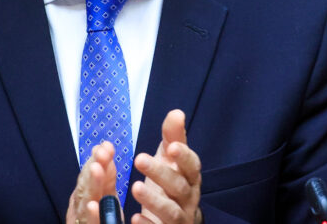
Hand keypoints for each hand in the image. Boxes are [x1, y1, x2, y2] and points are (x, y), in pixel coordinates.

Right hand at [66, 141, 120, 223]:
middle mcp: (81, 208)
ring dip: (90, 186)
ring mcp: (82, 220)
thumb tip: (106, 148)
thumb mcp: (106, 199)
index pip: (91, 176)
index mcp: (89, 197)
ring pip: (85, 203)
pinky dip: (91, 216)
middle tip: (101, 153)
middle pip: (86, 187)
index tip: (106, 145)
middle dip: (93, 167)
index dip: (98, 160)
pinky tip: (92, 206)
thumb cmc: (102, 220)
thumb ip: (107, 178)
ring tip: (96, 169)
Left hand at [131, 109, 201, 223]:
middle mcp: (188, 199)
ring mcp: (180, 218)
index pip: (192, 166)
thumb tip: (176, 112)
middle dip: (161, 173)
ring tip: (135, 187)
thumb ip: (173, 137)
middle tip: (139, 159)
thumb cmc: (170, 184)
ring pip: (171, 211)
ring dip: (154, 200)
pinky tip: (135, 217)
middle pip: (179, 186)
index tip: (171, 147)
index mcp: (190, 178)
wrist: (173, 220)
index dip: (184, 157)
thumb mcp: (171, 160)